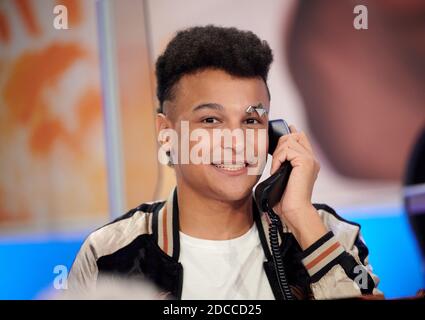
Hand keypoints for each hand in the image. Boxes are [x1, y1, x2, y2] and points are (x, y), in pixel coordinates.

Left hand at [270, 125, 326, 248]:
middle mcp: (312, 159)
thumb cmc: (288, 200)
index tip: (284, 132)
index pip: (301, 138)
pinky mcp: (305, 162)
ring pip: (288, 142)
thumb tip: (275, 154)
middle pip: (294, 136)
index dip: (290, 133)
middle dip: (279, 145)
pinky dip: (277, 160)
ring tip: (275, 168)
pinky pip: (286, 150)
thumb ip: (284, 164)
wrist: (295, 211)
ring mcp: (310, 160)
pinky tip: (276, 170)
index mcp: (309, 162)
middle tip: (274, 161)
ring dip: (277, 154)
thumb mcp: (284, 178)